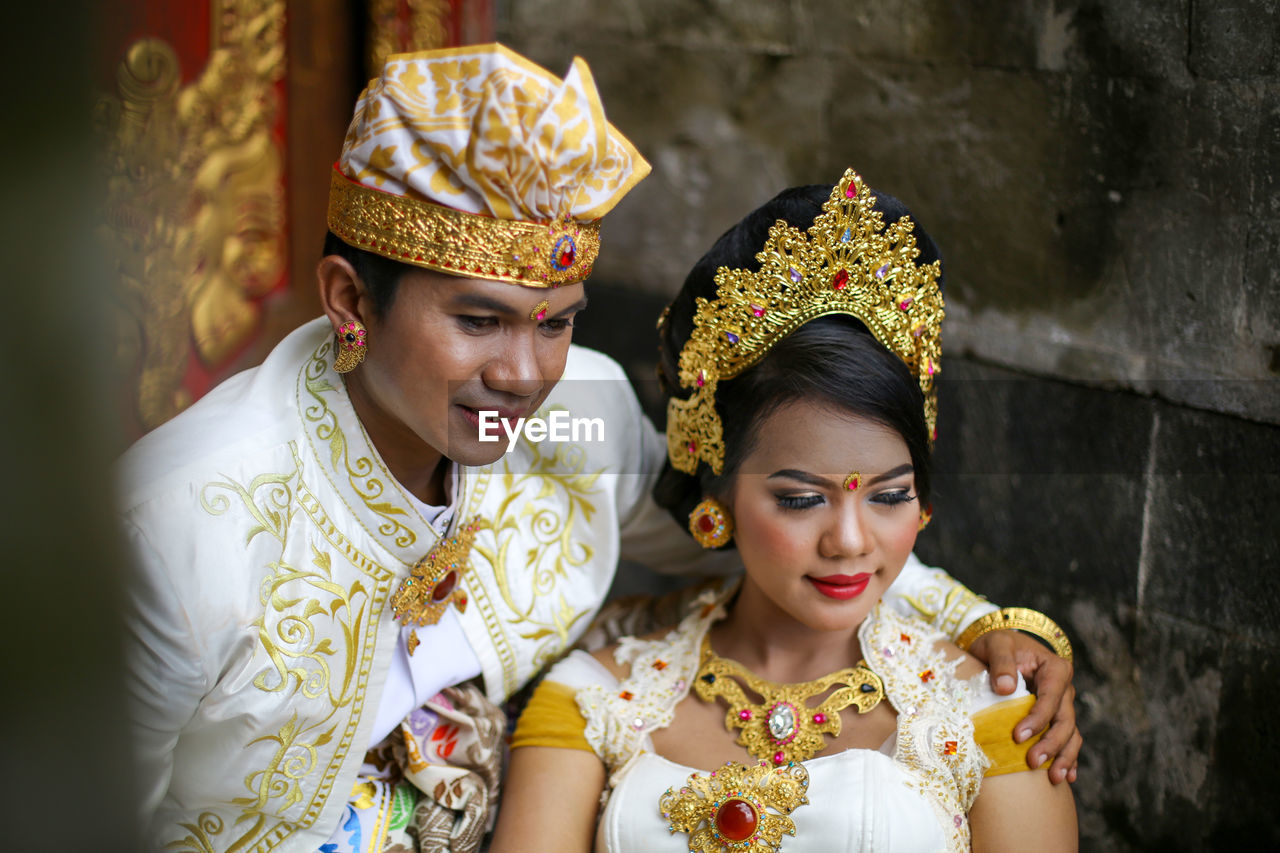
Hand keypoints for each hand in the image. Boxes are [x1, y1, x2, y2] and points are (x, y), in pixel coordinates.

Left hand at [966, 628, 1079, 783]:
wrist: (999, 646)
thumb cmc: (997, 643)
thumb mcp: (996, 644)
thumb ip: (1002, 663)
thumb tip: (1006, 688)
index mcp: (1055, 668)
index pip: (1051, 697)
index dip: (1037, 719)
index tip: (1018, 736)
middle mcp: (1064, 688)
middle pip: (1065, 720)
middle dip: (1052, 744)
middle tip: (1033, 762)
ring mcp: (1063, 704)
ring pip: (1071, 733)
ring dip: (1064, 757)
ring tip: (1054, 778)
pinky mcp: (1056, 716)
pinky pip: (1068, 739)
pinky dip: (1069, 757)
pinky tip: (1067, 776)